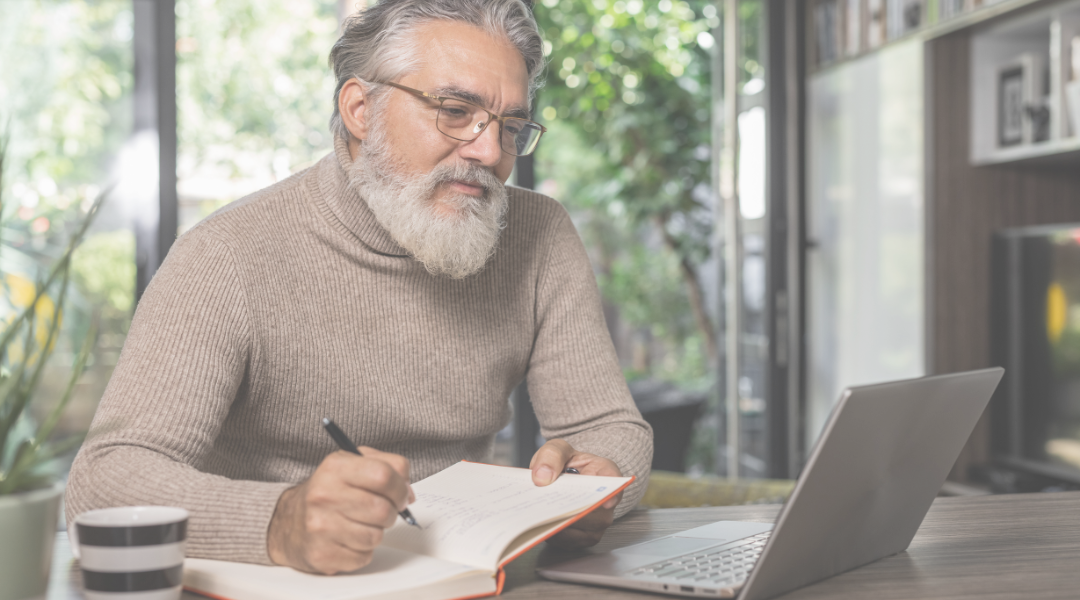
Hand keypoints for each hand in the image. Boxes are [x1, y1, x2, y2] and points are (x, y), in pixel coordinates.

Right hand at [267, 447, 413, 574]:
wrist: (289, 521)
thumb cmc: (329, 491)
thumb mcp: (353, 464)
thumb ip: (387, 466)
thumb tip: (407, 492)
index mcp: (335, 468)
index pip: (383, 475)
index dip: (400, 488)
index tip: (400, 495)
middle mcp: (324, 496)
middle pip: (383, 510)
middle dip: (391, 513)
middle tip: (382, 511)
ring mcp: (321, 527)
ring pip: (375, 536)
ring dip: (376, 533)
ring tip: (361, 524)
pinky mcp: (322, 554)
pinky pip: (363, 556)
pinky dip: (362, 550)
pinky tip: (348, 539)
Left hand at [530, 439, 622, 548]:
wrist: (565, 479)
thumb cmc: (567, 464)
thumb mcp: (558, 449)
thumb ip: (551, 456)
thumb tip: (542, 477)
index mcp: (605, 473)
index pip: (615, 483)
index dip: (613, 494)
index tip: (606, 501)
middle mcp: (607, 501)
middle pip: (592, 514)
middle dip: (567, 510)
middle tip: (545, 505)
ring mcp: (598, 522)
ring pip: (578, 529)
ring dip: (556, 523)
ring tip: (538, 512)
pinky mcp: (584, 538)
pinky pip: (568, 541)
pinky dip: (552, 533)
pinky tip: (540, 522)